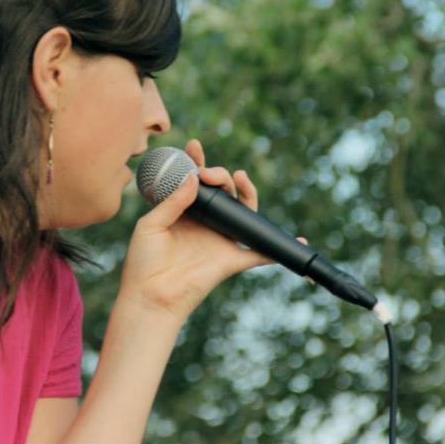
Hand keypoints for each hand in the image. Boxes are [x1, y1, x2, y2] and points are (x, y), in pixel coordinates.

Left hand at [119, 139, 308, 321]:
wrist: (151, 297)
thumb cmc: (144, 262)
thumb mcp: (151, 225)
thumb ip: (172, 202)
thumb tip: (193, 179)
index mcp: (182, 212)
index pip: (193, 181)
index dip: (196, 162)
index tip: (193, 146)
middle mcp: (204, 222)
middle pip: (221, 191)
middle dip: (218, 174)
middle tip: (207, 173)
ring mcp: (220, 239)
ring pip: (243, 210)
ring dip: (245, 191)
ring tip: (239, 177)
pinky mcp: (231, 259)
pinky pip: (261, 252)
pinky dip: (281, 247)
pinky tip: (300, 240)